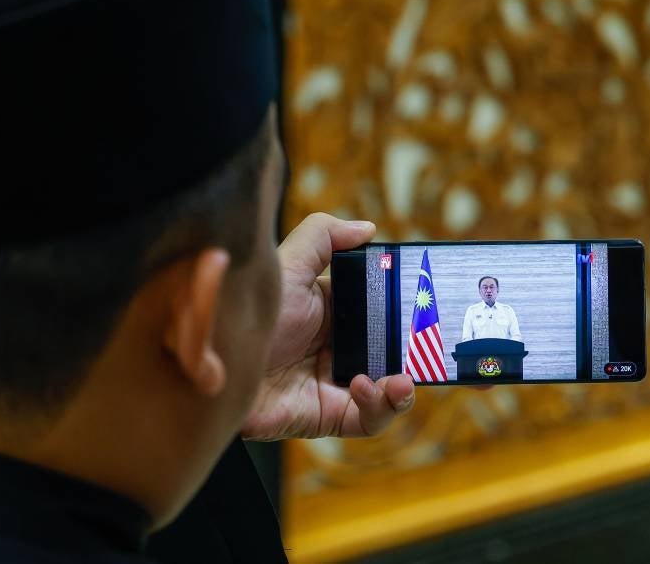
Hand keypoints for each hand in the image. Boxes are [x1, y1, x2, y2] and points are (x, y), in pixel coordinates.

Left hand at [241, 214, 414, 440]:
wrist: (213, 363)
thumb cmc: (247, 311)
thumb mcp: (289, 263)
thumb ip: (325, 236)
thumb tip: (369, 228)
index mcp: (339, 312)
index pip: (387, 313)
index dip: (413, 312)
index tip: (433, 305)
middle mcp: (343, 349)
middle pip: (396, 355)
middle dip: (422, 356)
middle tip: (435, 348)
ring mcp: (338, 384)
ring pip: (391, 392)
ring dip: (403, 388)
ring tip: (400, 378)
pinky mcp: (330, 416)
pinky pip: (370, 420)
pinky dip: (379, 406)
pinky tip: (366, 386)